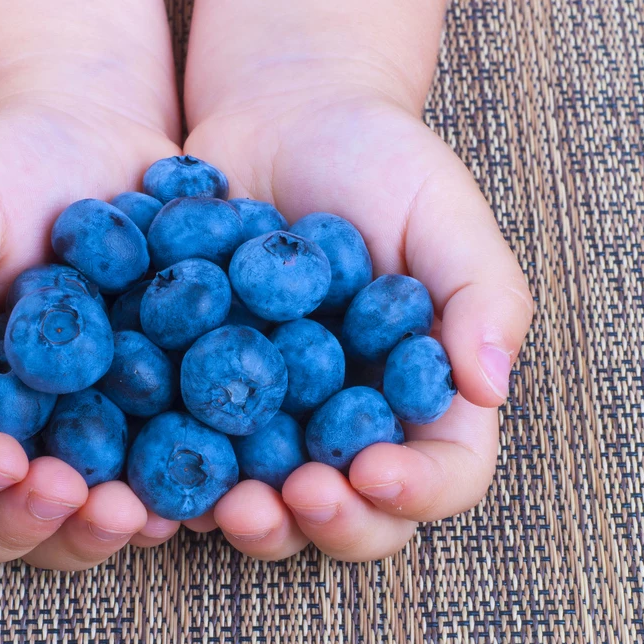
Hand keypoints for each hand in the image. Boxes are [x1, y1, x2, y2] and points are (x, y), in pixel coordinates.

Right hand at [0, 94, 185, 568]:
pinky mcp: (135, 426)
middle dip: (28, 525)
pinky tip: (206, 486)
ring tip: (138, 511)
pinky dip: (167, 495)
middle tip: (79, 501)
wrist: (94, 144)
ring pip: (65, 521)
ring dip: (97, 531)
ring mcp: (65, 437)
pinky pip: (144, 480)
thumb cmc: (5, 173)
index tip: (2, 459)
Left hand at [182, 0, 532, 559]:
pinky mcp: (204, 402)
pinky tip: (152, 476)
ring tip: (226, 503)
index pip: (445, 472)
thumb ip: (481, 295)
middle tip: (296, 496)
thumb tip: (490, 387)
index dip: (419, 488)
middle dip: (329, 520)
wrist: (280, 123)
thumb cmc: (378, 163)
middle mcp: (352, 427)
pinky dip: (178, 477)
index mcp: (424, 397)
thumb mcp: (442, 213)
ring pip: (272, 505)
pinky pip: (193, 457)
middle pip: (356, 514)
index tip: (378, 469)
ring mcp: (277, 424)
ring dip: (252, 521)